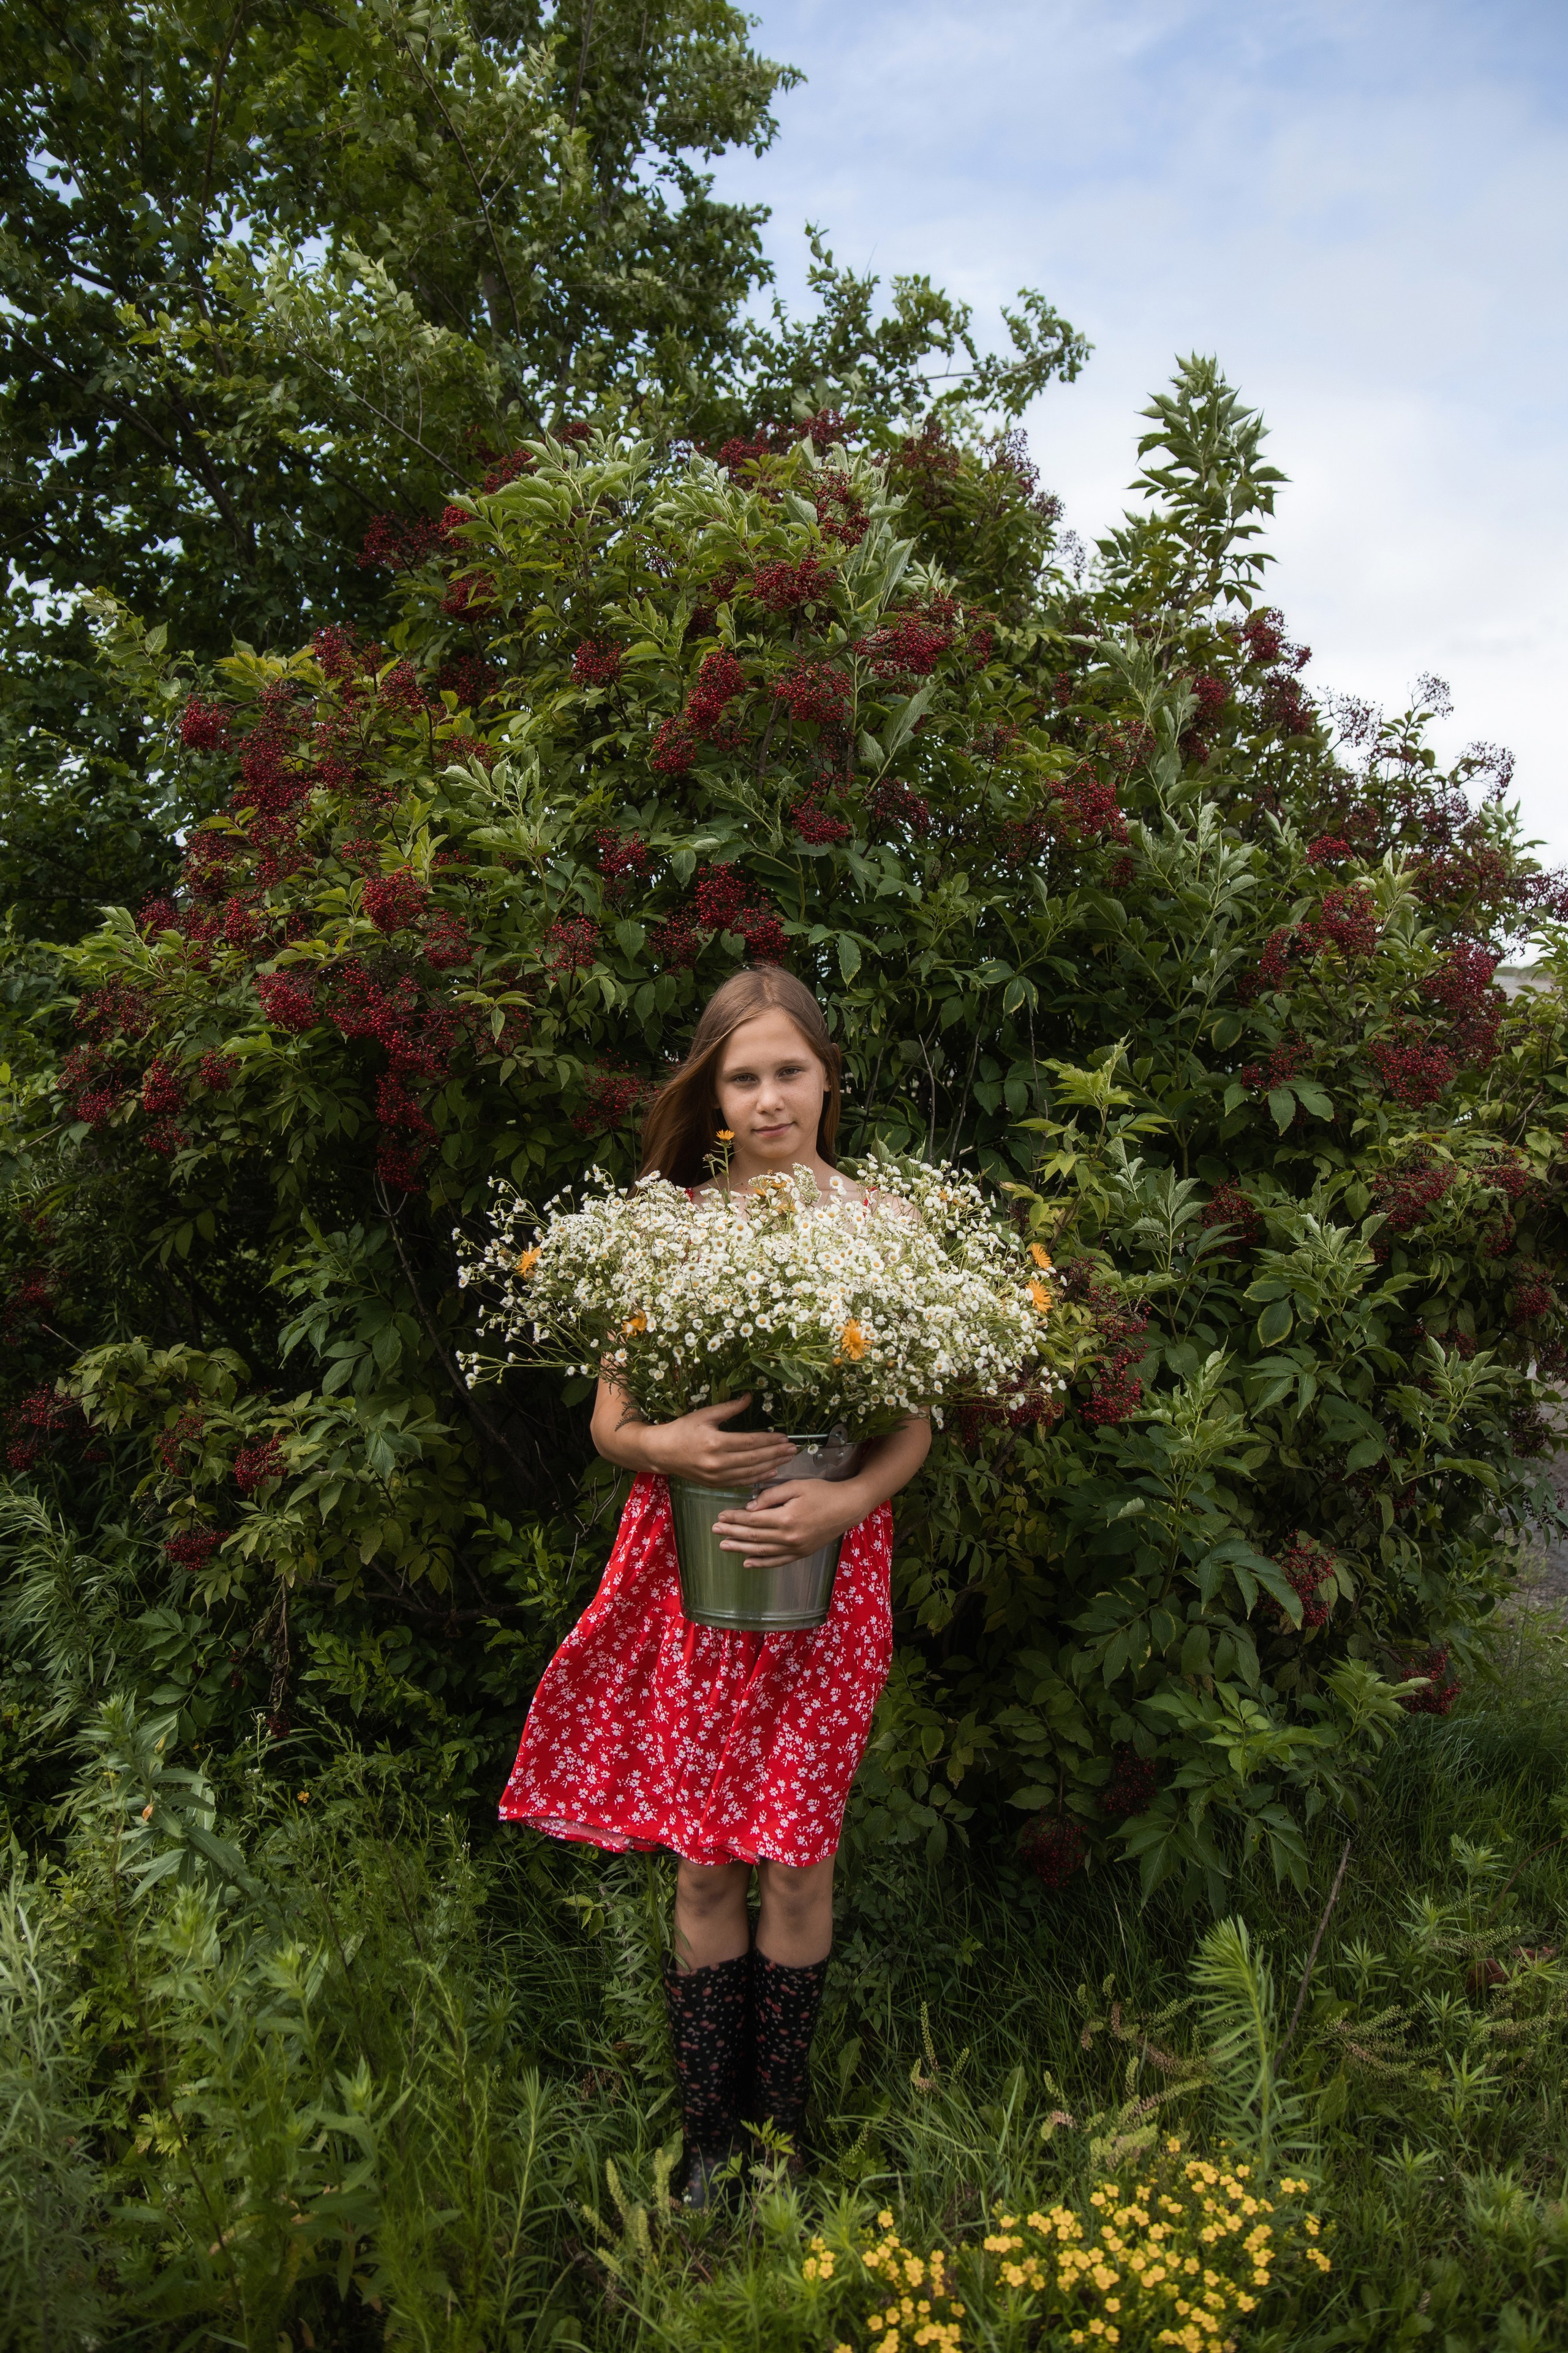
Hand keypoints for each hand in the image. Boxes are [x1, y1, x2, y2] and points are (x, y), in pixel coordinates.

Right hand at [640, 1396, 797, 1488]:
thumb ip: (729, 1408)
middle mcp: (717, 1462)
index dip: (769, 1440)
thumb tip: (750, 1397)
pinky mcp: (715, 1484)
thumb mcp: (705, 1414)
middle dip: (776, 1454)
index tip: (784, 1437)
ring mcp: (716, 1476)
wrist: (662, 1452)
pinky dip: (757, 1478)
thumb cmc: (683, 1429)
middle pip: (754, 1459)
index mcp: (715, 1442)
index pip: (750, 1442)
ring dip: (771, 1466)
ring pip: (750, 1473)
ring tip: (787, 1459)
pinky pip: (741, 1482)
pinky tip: (771, 1473)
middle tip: (794, 1449)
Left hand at [710, 1478, 860, 1564]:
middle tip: (715, 1531)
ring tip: (724, 1546)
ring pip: (761, 1551)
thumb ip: (771, 1496)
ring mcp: (795, 1548)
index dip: (734, 1519)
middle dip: (732, 1533)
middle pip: (753, 1537)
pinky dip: (761, 1563)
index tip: (720, 1516)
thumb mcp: (796, 1486)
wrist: (848, 1508)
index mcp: (786, 1518)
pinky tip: (748, 1562)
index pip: (752, 1520)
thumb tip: (750, 1508)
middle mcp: (789, 1537)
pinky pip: (777, 1561)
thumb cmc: (823, 1492)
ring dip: (741, 1549)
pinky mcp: (801, 1553)